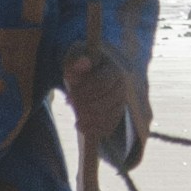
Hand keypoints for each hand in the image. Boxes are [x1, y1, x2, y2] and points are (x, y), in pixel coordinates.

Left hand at [62, 45, 145, 166]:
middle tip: (71, 108)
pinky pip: (110, 126)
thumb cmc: (79, 65)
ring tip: (77, 120)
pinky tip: (80, 126)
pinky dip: (94, 130)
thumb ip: (77, 62)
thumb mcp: (74, 60)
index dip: (84, 92)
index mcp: (113, 70)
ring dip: (90, 121)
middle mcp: (121, 86)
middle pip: (108, 102)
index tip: (68, 98)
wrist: (86, 73)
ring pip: (110, 116)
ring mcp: (121, 101)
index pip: (103, 83)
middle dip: (86, 107)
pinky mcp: (117, 114)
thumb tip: (84, 61)